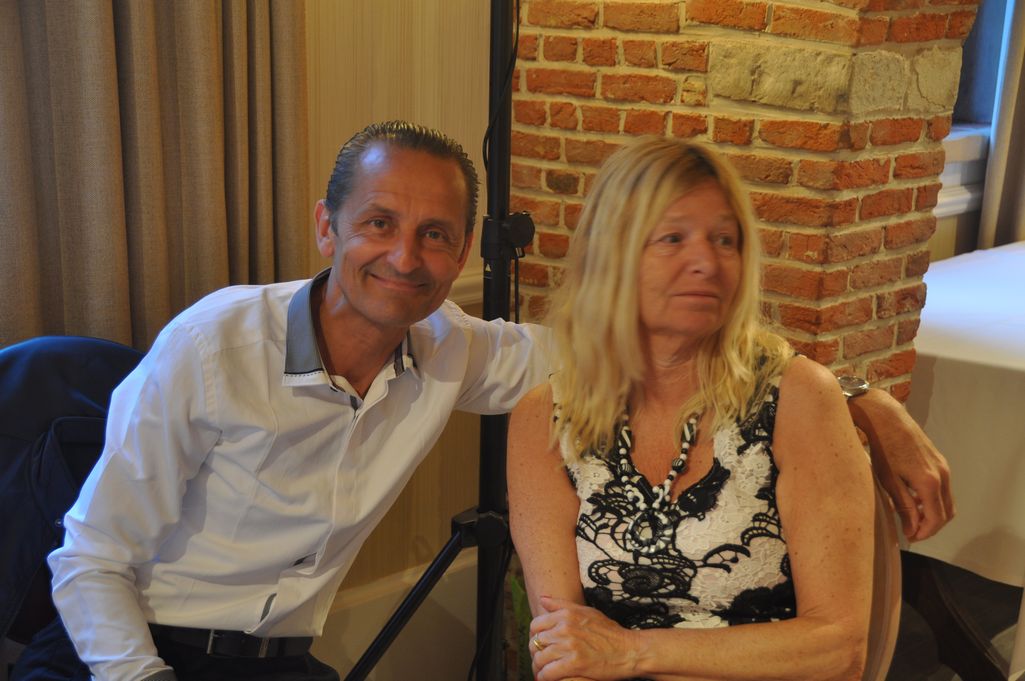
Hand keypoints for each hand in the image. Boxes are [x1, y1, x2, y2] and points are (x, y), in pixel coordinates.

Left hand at [529, 596, 636, 680]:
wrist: (629, 650)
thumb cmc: (610, 632)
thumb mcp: (587, 612)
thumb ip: (562, 605)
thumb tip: (542, 599)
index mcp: (567, 614)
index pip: (536, 625)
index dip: (535, 637)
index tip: (540, 645)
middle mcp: (565, 628)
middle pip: (535, 642)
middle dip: (535, 653)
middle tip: (541, 661)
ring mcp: (569, 646)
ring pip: (539, 658)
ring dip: (538, 668)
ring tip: (542, 672)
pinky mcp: (574, 664)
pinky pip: (548, 673)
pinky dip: (544, 677)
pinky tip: (547, 678)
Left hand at [848, 388, 954, 539]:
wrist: (887, 418)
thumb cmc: (883, 448)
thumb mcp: (889, 481)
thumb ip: (904, 507)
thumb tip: (912, 529)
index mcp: (930, 482)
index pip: (936, 519)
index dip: (924, 532)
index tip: (909, 537)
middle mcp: (942, 475)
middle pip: (946, 513)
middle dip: (931, 526)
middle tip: (911, 531)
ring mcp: (943, 467)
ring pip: (946, 501)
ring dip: (933, 513)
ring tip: (910, 517)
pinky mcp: (939, 461)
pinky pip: (942, 488)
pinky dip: (933, 499)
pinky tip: (914, 500)